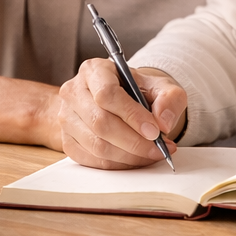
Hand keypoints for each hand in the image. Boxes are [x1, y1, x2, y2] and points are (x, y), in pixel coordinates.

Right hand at [56, 59, 186, 168]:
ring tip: (151, 154)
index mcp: (94, 70)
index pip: (107, 94)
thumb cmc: (138, 91)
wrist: (121, 100)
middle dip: (134, 142)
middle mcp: (74, 91)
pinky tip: (135, 159)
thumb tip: (163, 122)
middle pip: (100, 123)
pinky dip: (117, 165)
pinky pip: (91, 160)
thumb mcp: (160, 86)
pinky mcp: (66, 140)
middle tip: (158, 149)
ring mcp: (66, 117)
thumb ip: (169, 99)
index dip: (132, 116)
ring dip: (129, 157)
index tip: (155, 132)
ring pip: (96, 145)